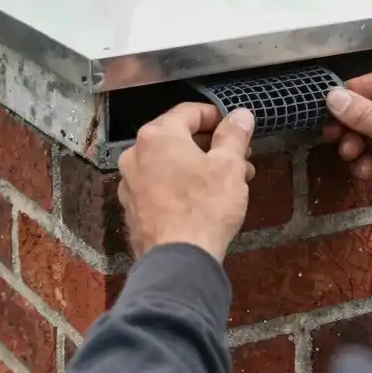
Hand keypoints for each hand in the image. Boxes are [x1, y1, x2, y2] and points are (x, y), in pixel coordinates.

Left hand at [118, 103, 255, 262]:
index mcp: (157, 136)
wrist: (178, 260)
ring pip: (171, 164)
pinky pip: (161, 186)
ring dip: (200, 167)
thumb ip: (234, 135)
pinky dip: (182, 185)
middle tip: (239, 157)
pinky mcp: (134, 208)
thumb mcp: (228, 166)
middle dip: (212, 146)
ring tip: (231, 182)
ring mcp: (131, 183)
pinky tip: (206, 200)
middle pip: (178, 138)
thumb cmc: (204, 208)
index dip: (217, 116)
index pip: (189, 112)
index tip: (236, 128)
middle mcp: (136, 155)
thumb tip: (240, 115)